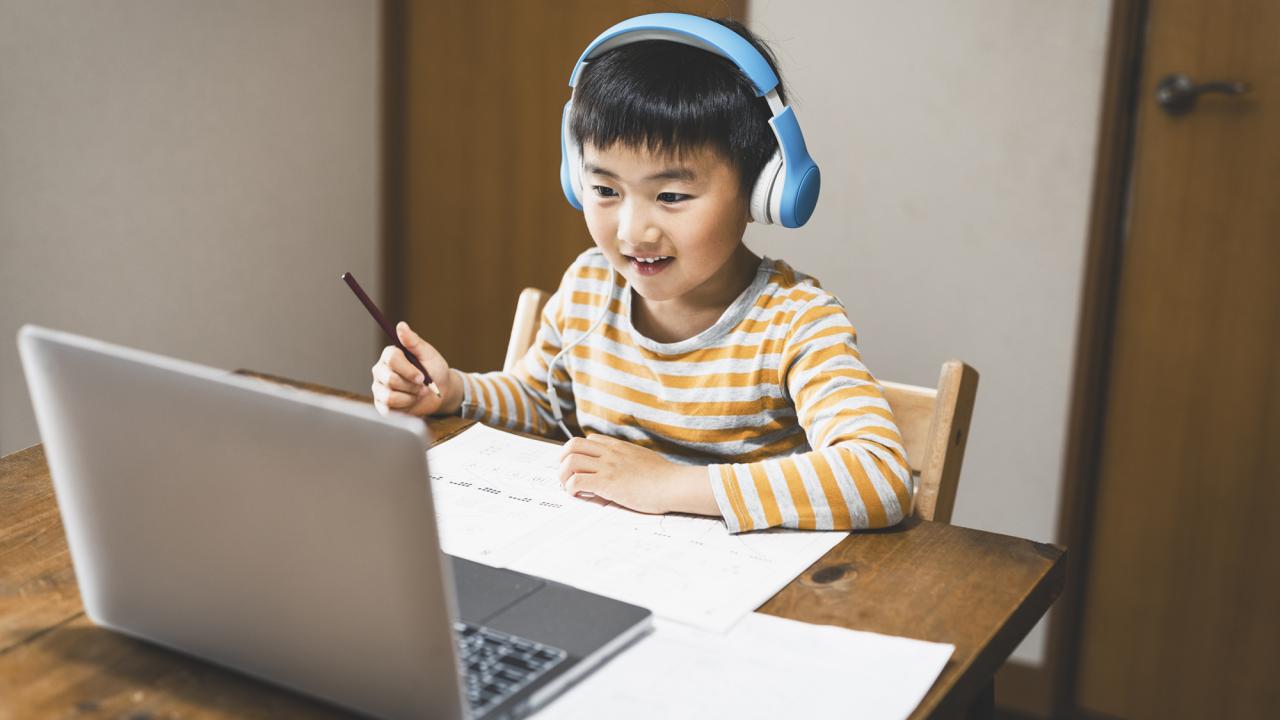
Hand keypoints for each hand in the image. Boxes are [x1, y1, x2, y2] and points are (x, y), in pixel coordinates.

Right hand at [370, 322, 460, 417]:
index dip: (408, 370)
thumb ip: (413, 341)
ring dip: (410, 396)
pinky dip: (406, 405)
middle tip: (423, 386)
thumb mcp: (428, 354)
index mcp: (390, 355)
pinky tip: (412, 401)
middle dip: (412, 385)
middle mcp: (380, 370)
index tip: (422, 376)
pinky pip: (390, 408)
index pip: (391, 358)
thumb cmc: (435, 371)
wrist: (441, 393)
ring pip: (390, 395)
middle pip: (390, 379)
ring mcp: (379, 388)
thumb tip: (401, 325)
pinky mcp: (381, 404)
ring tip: (418, 393)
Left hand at [558, 434, 709, 514]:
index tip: (581, 467)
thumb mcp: (645, 458)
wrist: (673, 485)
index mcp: (619, 447)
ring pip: (570, 461)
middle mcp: (610, 453)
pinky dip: (571, 489)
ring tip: (568, 487)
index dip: (580, 452)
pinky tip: (577, 496)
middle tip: (566, 475)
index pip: (590, 440)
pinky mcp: (607, 483)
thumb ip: (632, 458)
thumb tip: (628, 467)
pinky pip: (577, 482)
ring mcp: (608, 467)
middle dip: (563, 459)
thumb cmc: (665, 477)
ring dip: (563, 475)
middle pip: (573, 445)